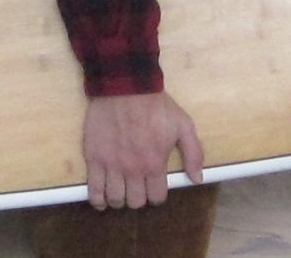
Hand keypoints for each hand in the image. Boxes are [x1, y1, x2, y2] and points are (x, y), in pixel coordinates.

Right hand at [81, 91, 204, 209]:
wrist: (125, 87)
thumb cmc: (156, 105)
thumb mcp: (183, 125)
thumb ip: (193, 153)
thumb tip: (196, 179)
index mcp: (154, 164)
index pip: (156, 197)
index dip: (157, 194)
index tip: (154, 187)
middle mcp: (133, 170)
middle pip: (135, 202)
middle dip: (138, 197)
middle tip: (137, 187)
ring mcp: (112, 166)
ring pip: (115, 199)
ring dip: (119, 199)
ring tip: (121, 190)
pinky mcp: (94, 159)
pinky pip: (94, 191)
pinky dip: (98, 200)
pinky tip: (102, 199)